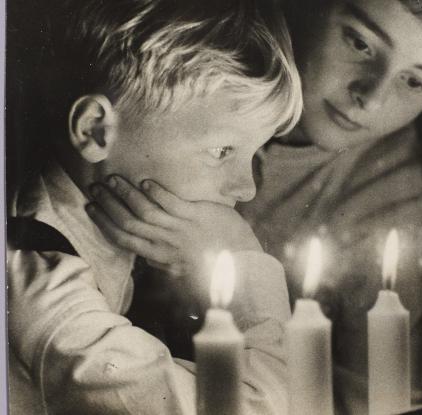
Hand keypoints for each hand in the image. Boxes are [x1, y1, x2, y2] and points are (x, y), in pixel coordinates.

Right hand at [86, 175, 261, 278]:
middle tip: (95, 188)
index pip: (122, 238)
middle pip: (128, 221)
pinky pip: (171, 202)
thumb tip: (146, 258)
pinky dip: (156, 193)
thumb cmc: (212, 265)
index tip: (91, 208)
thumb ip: (163, 261)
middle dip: (108, 204)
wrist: (243, 265)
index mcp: (158, 254)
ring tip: (113, 179)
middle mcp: (165, 242)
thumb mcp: (181, 268)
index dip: (103, 222)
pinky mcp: (196, 215)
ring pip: (145, 210)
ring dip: (126, 194)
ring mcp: (180, 228)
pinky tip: (145, 183)